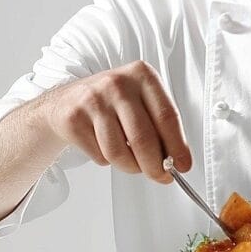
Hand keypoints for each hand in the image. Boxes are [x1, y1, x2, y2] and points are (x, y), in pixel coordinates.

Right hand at [36, 60, 190, 183]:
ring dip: (130, 167)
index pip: (167, 117)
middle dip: (155, 166)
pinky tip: (106, 146)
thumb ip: (160, 126)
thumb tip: (176, 160)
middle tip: (161, 177)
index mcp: (142, 75)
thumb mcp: (141, 101)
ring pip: (119, 152)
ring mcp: (93, 100)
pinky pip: (100, 155)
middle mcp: (118, 84)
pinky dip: (108, 160)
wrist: (67, 100)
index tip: (183, 166)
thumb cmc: (113, 102)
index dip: (177, 146)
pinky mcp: (74, 118)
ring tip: (132, 162)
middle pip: (143, 138)